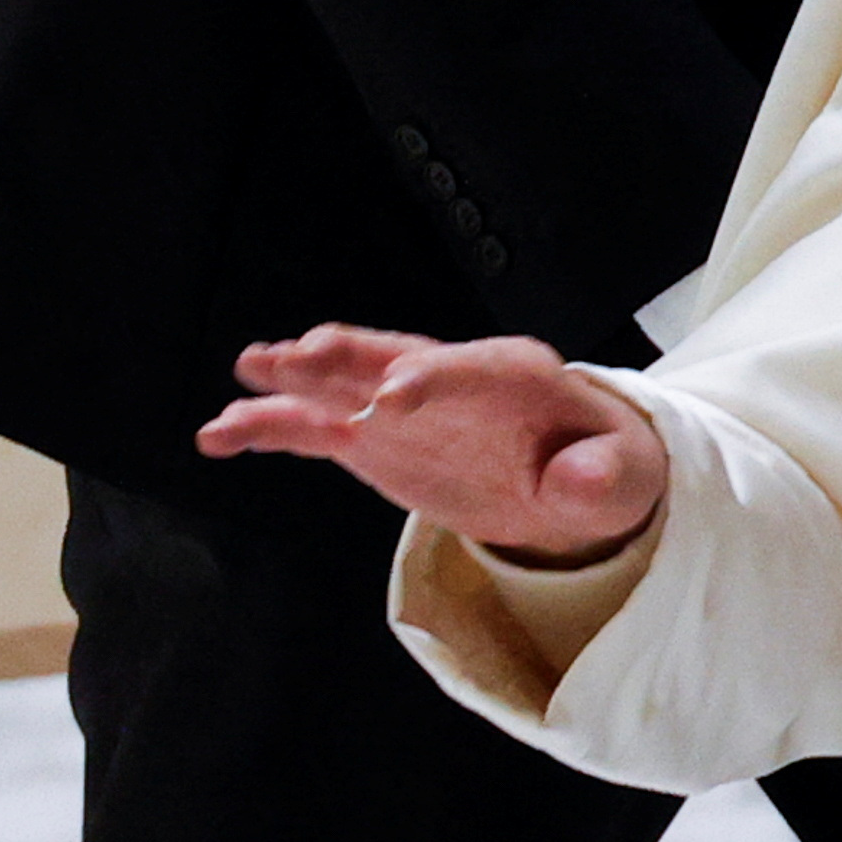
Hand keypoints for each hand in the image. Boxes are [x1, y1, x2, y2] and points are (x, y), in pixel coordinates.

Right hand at [197, 323, 666, 564]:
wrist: (574, 475)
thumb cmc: (601, 466)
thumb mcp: (623, 476)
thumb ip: (601, 476)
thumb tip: (571, 484)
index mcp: (513, 374)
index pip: (465, 369)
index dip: (429, 380)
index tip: (389, 400)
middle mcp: (445, 378)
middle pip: (389, 357)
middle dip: (345, 359)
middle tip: (296, 358)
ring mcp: (401, 408)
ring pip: (339, 388)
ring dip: (293, 382)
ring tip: (246, 374)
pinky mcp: (374, 441)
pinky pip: (315, 432)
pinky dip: (270, 431)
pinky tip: (219, 435)